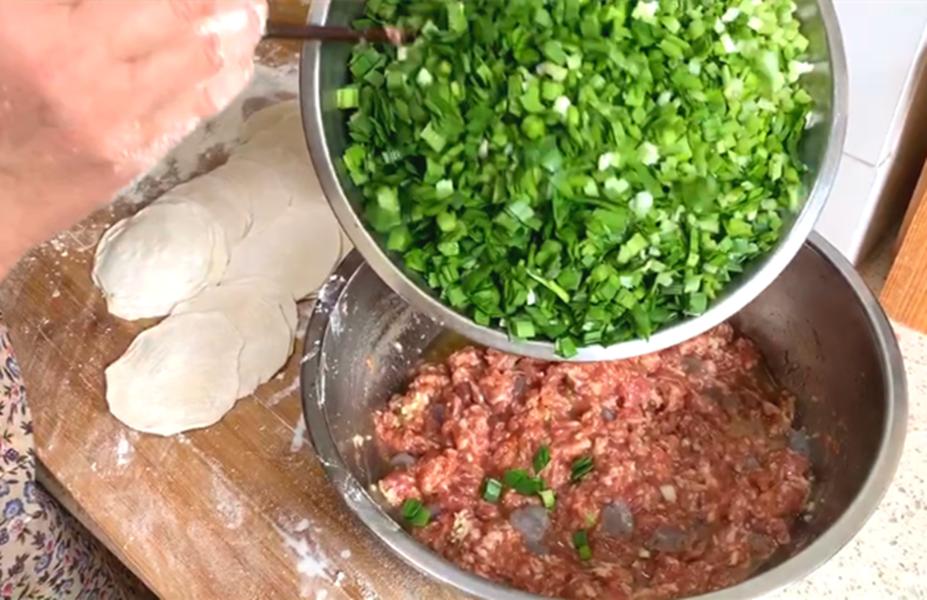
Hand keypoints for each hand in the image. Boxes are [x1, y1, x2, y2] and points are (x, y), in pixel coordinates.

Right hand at [0, 0, 265, 274]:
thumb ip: (62, 6)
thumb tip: (132, 5)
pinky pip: (198, 106)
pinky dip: (227, 75)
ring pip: (200, 58)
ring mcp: (114, 117)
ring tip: (252, 10)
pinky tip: (242, 54)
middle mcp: (79, 68)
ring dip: (234, 27)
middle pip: (177, 13)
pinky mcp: (134, 153)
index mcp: (31, 29)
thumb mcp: (10, 26)